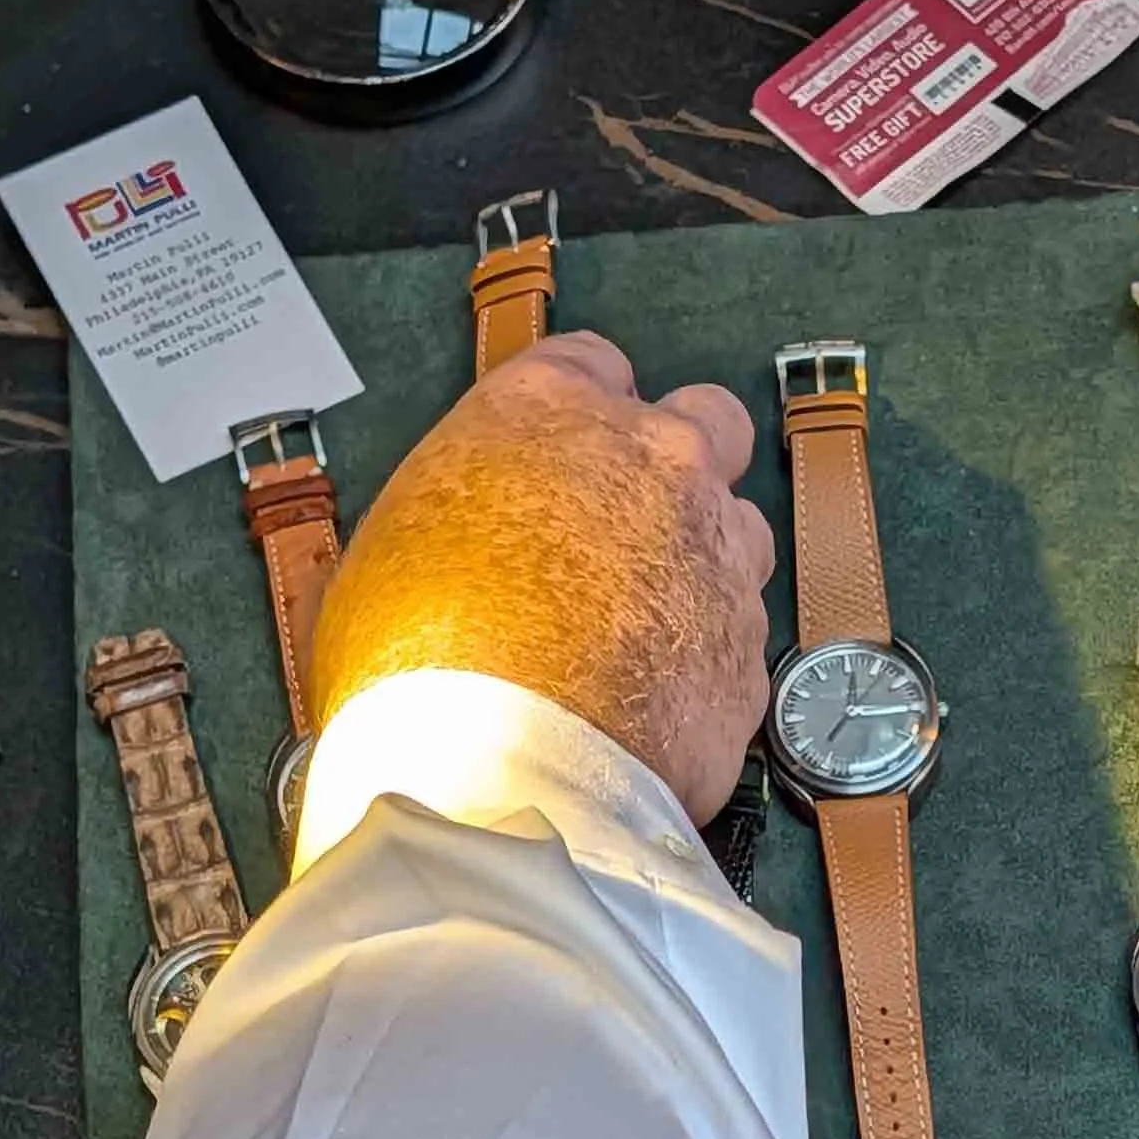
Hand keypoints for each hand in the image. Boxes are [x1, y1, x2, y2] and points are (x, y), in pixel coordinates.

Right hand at [312, 331, 772, 827]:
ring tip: (642, 627)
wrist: (497, 774)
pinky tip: (655, 699)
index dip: (583, 411)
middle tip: (633, 521)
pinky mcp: (749, 648)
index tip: (570, 451)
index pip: (592, 364)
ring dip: (704, 566)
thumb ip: (449, 520)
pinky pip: (740, 640)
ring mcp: (717, 553)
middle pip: (709, 422)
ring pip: (741, 533)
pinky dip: (707, 663)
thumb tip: (438, 551)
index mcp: (549, 411)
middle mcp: (655, 461)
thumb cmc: (416, 664)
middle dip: (681, 462)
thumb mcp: (388, 552)